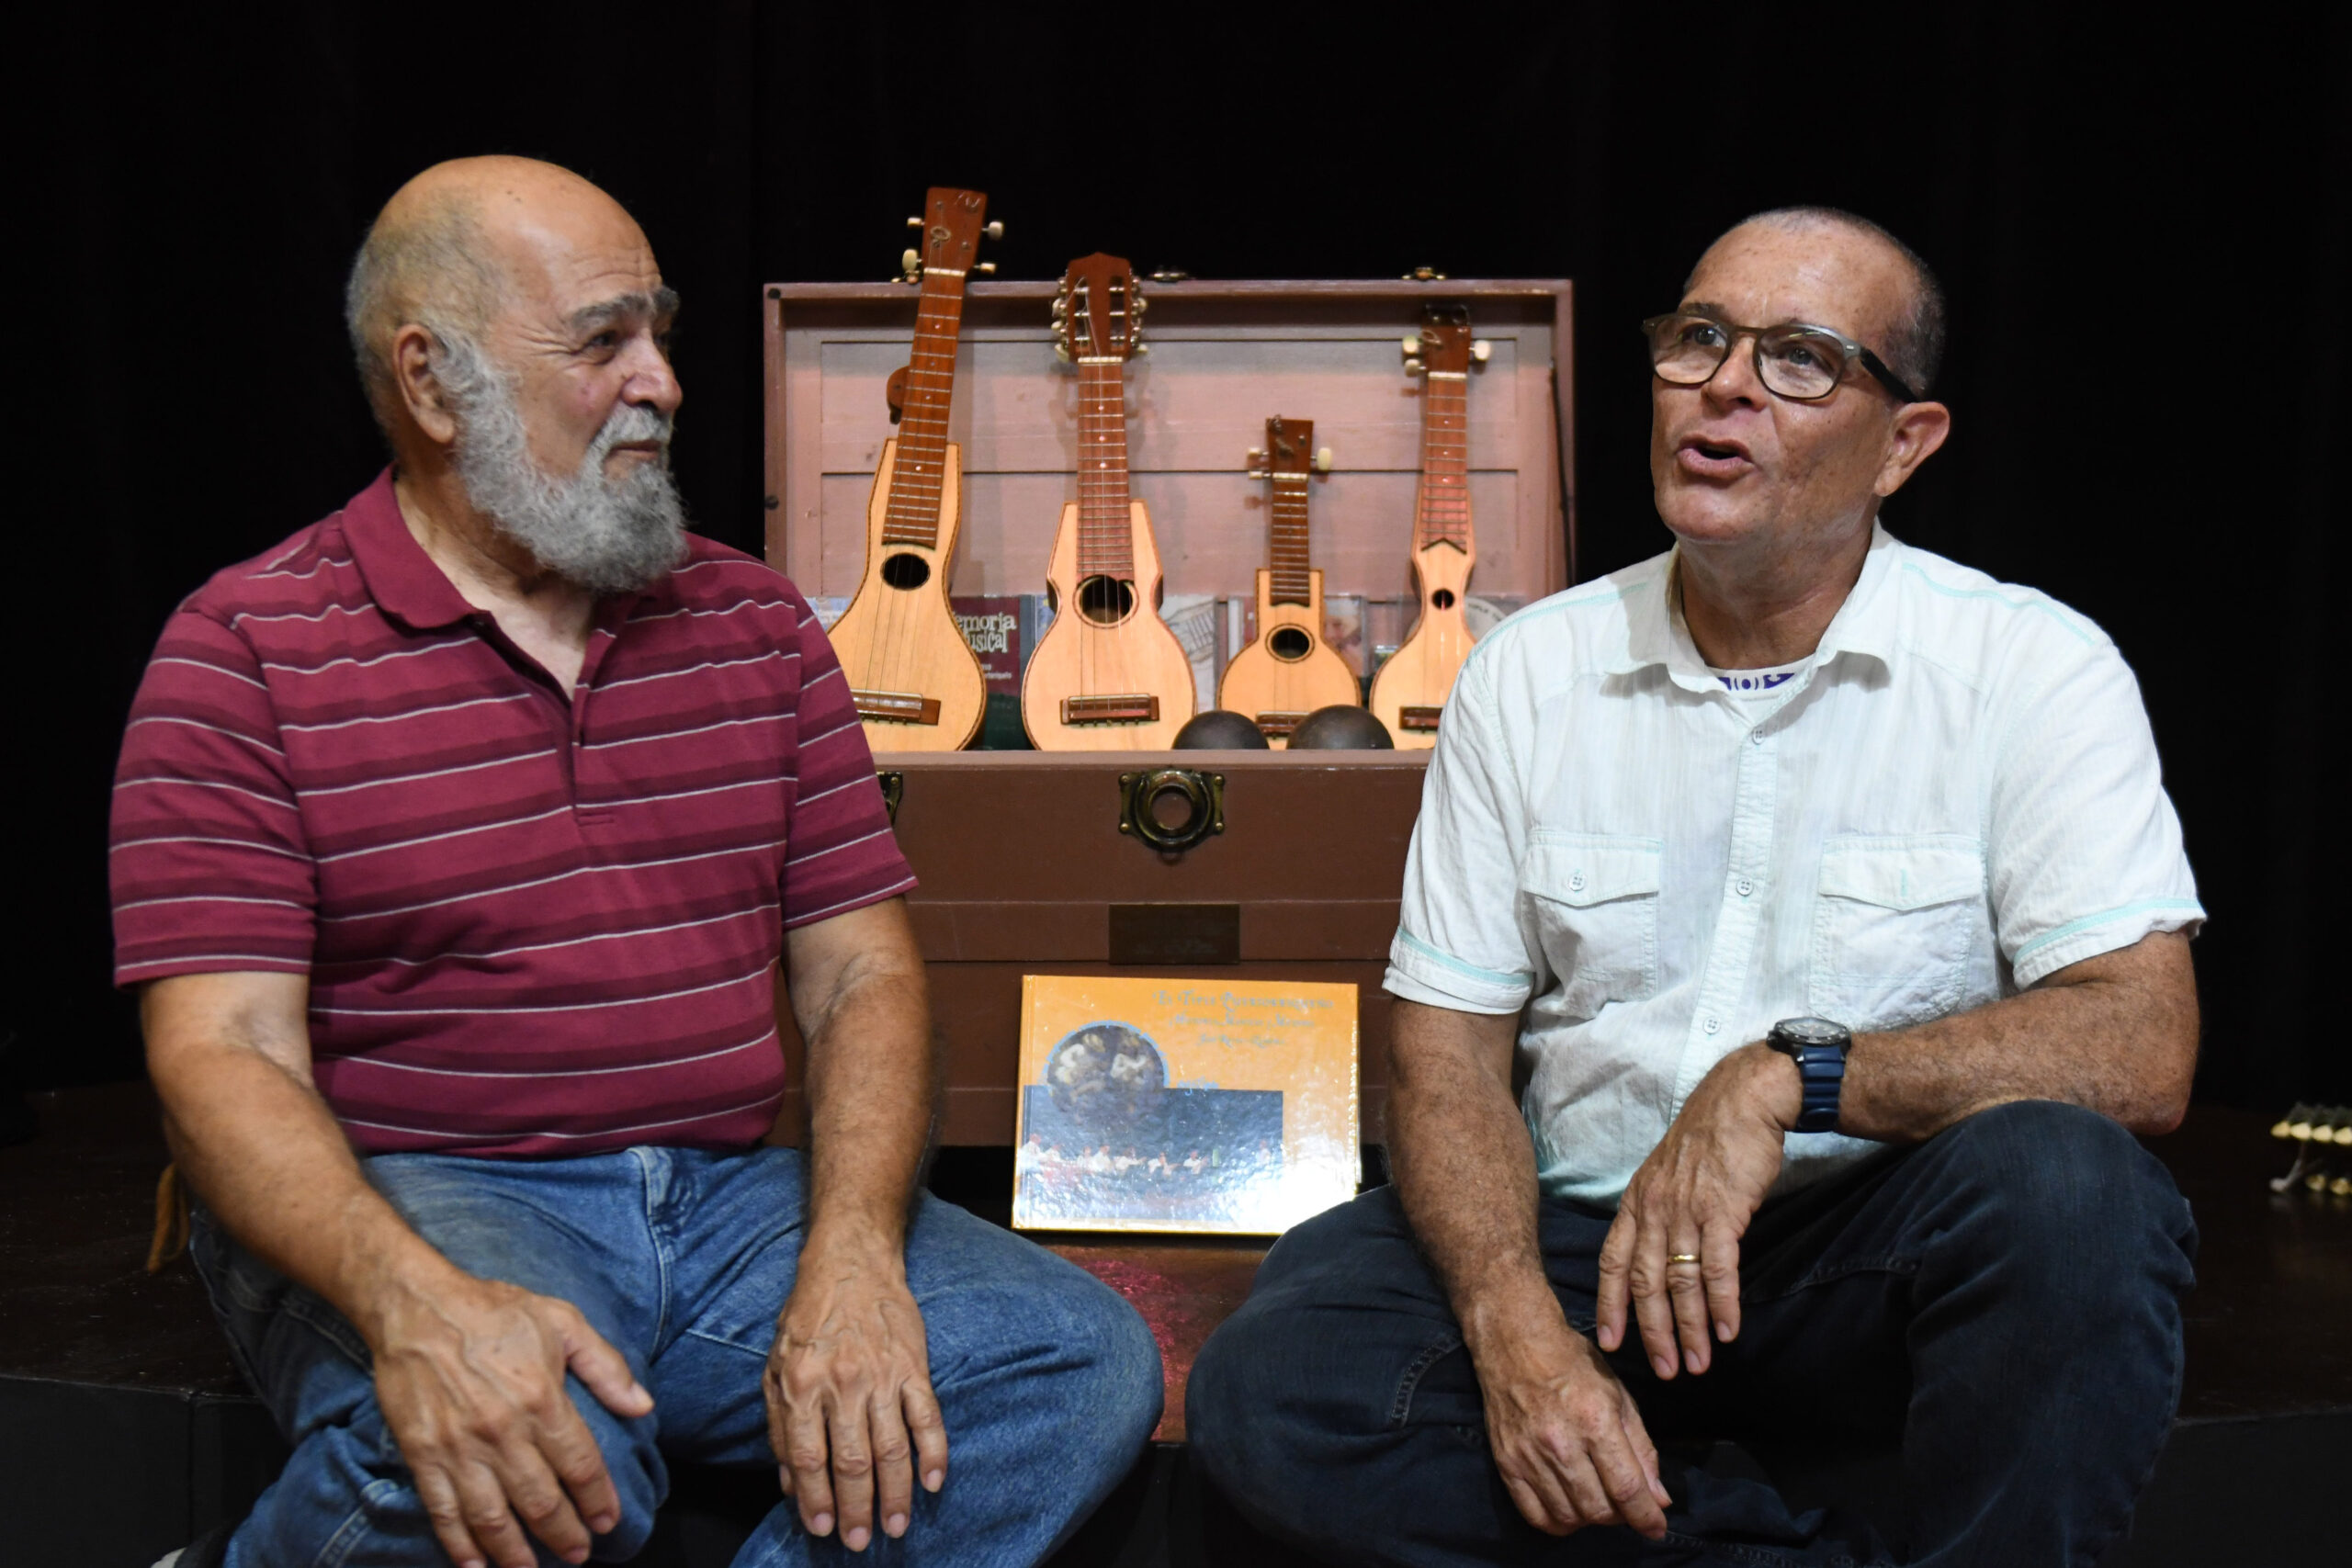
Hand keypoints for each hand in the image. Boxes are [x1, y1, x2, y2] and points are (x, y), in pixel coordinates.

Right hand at [369, 1270, 653, 1567]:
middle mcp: (503, 1433)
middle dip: (564, 1535)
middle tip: (578, 1554)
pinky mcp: (424, 1456)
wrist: (417, 1309)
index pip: (580, 1466)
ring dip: (516, 1553)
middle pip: (541, 1502)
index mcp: (542, 1401)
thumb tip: (642, 1405)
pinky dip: (460, 1545)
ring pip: (494, 1518)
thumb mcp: (562, 1321)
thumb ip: (606, 1366)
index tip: (607, 1522)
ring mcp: (460, 1449)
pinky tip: (475, 1565)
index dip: (598, 1501)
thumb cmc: (495, 1311)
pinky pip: (445, 1512)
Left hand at [766, 1240, 945, 1550]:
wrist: (851, 1263)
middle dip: (855, 1509)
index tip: (821, 1529)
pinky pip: (928, 1417)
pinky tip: (933, 1483)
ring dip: (895, 1493)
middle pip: (852, 1462)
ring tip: (895, 1526)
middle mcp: (842, 1383)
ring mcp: (882, 1375)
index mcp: (802, 1385)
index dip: (815, 1500)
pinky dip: (934, 1452)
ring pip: (892, 1448)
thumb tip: (789, 1483)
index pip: (809, 1458)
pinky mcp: (913, 1367)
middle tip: (860, 1540)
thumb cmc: (808, 1318)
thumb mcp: (775, 1368)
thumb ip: (778, 1426)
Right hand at [1469, 1293, 1672, 1538]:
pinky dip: (1559, 1523)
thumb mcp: (1619, 1396)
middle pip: (1598, 1509)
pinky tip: (1570, 1509)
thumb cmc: (1573, 1364)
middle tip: (1625, 1505)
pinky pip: (1535, 1515)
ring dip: (1591, 1519)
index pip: (1627, 1488)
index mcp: (1595, 1420)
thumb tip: (1659, 1498)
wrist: (1515, 1343)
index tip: (1656, 1528)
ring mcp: (1529, 1455)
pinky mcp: (1506, 1463)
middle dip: (1621, 1517)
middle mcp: (1560, 1442)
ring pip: (1569, 1516)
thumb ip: (1641, 1450)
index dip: (1647, 1517)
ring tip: (1598, 1501)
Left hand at [1597, 1043, 1799, 1379]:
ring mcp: (1686, 1211)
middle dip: (1653, 1332)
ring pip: (1681, 1283)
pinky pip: (1718, 1268)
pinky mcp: (1722, 1211)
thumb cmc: (1709, 1139)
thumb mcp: (1666, 1174)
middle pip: (1645, 1283)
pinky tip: (1727, 1331)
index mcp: (1636, 1202)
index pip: (1612, 1262)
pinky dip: (1721, 1304)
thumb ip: (1658, 1213)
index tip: (1609, 1343)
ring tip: (1697, 1363)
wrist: (1742, 1100)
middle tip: (1663, 1370)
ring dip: (1690, 1329)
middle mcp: (1654, 1210)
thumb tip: (1660, 1256)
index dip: (1610, 1306)